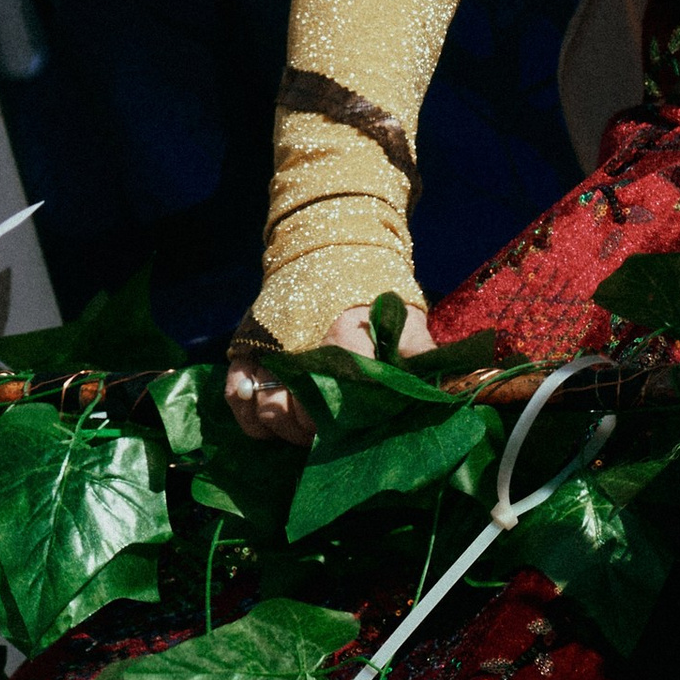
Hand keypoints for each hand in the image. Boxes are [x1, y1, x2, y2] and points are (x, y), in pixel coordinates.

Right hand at [224, 298, 433, 444]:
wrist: (323, 247)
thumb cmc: (368, 285)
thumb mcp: (403, 312)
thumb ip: (417, 351)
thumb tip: (442, 389)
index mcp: (344, 337)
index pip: (350, 400)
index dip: (360, 421)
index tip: (369, 424)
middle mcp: (300, 347)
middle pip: (308, 415)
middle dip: (326, 432)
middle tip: (341, 431)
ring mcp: (267, 350)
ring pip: (272, 412)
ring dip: (291, 431)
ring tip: (311, 430)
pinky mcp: (245, 350)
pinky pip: (237, 399)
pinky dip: (253, 420)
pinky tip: (274, 425)